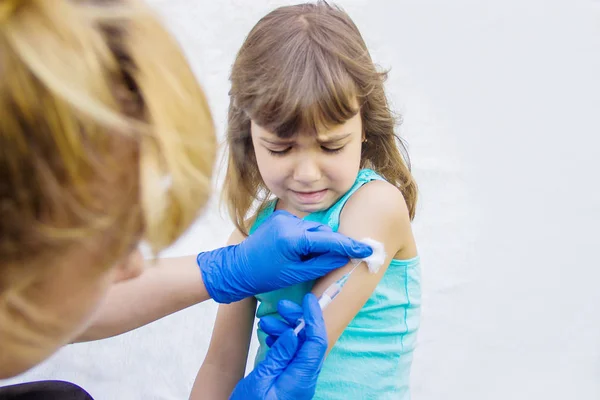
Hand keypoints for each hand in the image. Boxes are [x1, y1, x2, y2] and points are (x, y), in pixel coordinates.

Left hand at [198, 210, 371, 302]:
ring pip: (313, 228)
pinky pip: (302, 226)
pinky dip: (306, 237)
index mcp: (292, 238)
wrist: (237, 268)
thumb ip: (322, 263)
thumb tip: (344, 256)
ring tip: (309, 259)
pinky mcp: (279, 217)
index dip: (350, 245)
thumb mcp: (296, 274)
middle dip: (331, 244)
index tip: (368, 249)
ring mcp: (283, 217)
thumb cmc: (265, 276)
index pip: (328, 240)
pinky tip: (298, 251)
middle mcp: (288, 222)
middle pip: (322, 231)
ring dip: (318, 241)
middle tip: (335, 260)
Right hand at [230, 294, 326, 399]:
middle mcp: (304, 378)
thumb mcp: (261, 380)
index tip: (309, 299)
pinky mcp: (290, 380)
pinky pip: (291, 356)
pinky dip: (281, 343)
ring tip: (264, 323)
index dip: (315, 318)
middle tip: (281, 307)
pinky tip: (268, 336)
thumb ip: (279, 356)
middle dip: (297, 320)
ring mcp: (298, 379)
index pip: (316, 342)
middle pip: (309, 341)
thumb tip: (294, 333)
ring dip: (285, 330)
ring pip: (299, 346)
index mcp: (301, 378)